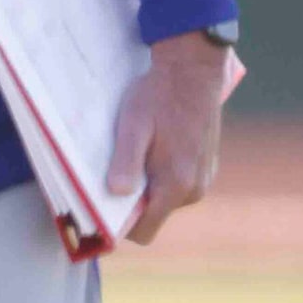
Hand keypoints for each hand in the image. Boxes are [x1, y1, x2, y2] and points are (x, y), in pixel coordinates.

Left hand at [108, 30, 230, 243]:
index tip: (97, 211)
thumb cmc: (158, 98)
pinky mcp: (205, 166)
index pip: (145, 230)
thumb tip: (116, 193)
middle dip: (129, 201)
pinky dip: (159, 172)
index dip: (119, 226)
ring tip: (130, 152)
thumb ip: (125, 162)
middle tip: (107, 171)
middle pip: (152, 214)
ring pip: (163, 197)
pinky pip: (176, 182)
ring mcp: (203, 178)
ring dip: (144, 184)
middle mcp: (194, 190)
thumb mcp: (133, 127)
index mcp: (176, 185)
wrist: (192, 72)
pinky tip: (150, 145)